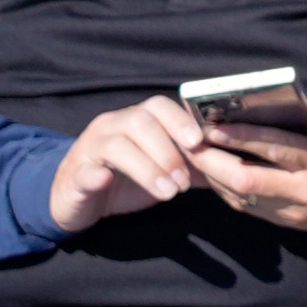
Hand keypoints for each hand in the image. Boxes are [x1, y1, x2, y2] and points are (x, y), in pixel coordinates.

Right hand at [46, 96, 209, 232]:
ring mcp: (90, 149)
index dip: (180, 120)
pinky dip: (96, 174)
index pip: (159, 106)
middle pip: (141, 122)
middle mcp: (112, 126)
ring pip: (116, 145)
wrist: (76, 200)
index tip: (199, 143)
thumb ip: (193, 166)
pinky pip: (83, 171)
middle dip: (168, 150)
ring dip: (147, 168)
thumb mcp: (163, 172)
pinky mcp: (74, 176)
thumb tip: (232, 167)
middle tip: (184, 180)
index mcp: (135, 120)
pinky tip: (106, 180)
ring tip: (169, 192)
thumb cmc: (125, 181)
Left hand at [191, 99, 306, 236]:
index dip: (241, 137)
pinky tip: (216, 176)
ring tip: (196, 158)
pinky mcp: (289, 222)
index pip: (276, 147)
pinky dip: (228, 192)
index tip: (213, 126)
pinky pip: (250, 209)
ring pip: (243, 197)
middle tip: (191, 145)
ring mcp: (296, 209)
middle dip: (214, 162)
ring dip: (215, 179)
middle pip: (248, 178)